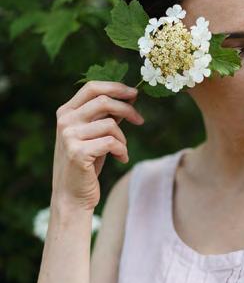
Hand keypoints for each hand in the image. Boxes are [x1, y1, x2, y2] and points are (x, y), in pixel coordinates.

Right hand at [51, 80, 144, 211]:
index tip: (134, 93)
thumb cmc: (87, 163)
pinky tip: (121, 159)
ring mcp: (69, 136)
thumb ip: (105, 116)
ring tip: (121, 150)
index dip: (116, 87)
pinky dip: (122, 151)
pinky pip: (111, 143)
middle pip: (103, 101)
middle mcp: (65, 121)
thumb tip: (129, 96)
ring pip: (110, 124)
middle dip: (127, 109)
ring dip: (123, 138)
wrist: (72, 195)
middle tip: (139, 120)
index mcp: (66, 112)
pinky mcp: (77, 152)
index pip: (92, 87)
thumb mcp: (94, 135)